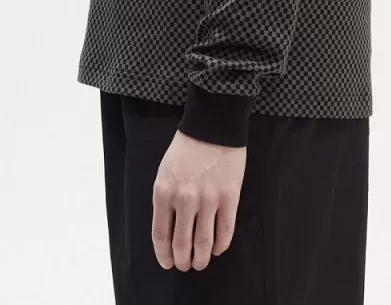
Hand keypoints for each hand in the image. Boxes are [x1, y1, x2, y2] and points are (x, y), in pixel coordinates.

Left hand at [151, 128, 246, 271]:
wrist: (213, 125)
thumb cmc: (186, 147)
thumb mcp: (165, 171)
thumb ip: (165, 200)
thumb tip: (170, 228)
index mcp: (164, 192)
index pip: (161, 235)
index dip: (164, 255)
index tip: (168, 263)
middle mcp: (184, 200)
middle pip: (182, 244)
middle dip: (183, 260)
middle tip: (186, 265)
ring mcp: (208, 200)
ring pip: (203, 243)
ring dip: (201, 258)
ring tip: (201, 262)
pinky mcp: (229, 197)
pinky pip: (225, 231)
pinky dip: (220, 245)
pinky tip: (217, 248)